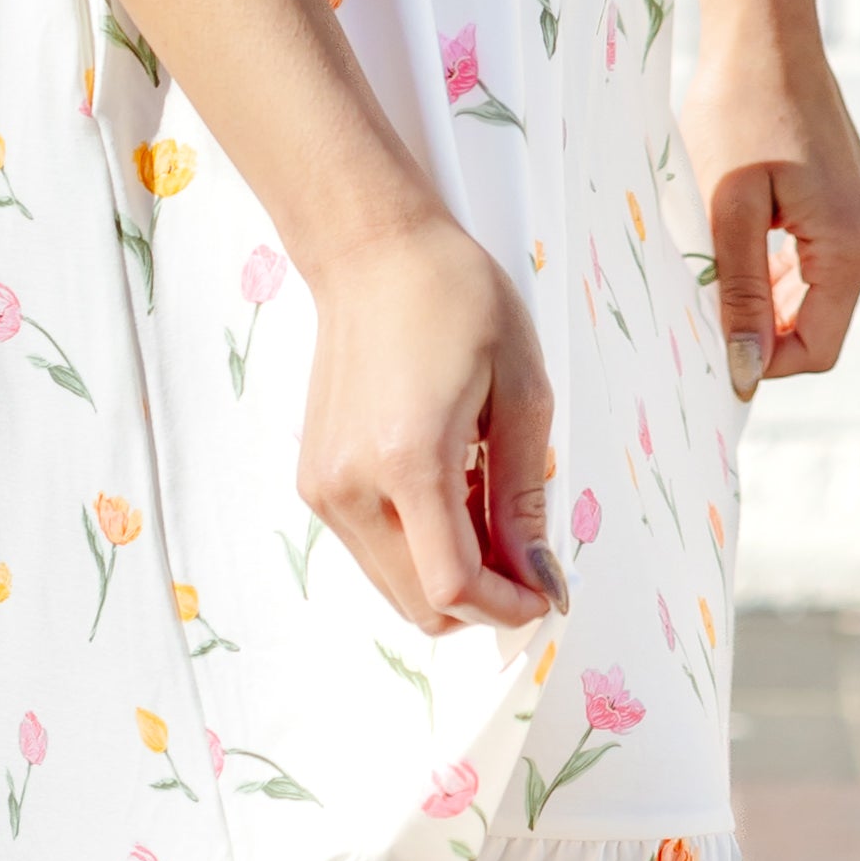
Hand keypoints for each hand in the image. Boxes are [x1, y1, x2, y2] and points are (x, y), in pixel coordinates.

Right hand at [296, 205, 564, 635]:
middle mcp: (351, 485)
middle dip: (482, 597)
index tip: (544, 593)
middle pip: (420, 603)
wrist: (372, 253)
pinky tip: (447, 486)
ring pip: (395, 587)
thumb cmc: (454, 299)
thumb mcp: (519, 391)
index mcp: (407, 459)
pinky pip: (374, 552)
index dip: (506, 607)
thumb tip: (538, 580)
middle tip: (524, 550)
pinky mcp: (314, 481)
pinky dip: (418, 547)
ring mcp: (323, 487)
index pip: (452, 585)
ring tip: (482, 499)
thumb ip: (524, 497)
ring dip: (449, 573)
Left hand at [685, 31, 859, 403]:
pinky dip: (780, 267)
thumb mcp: (727, 207)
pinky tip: (739, 239)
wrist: (768, 35)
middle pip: (818, 324)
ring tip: (713, 258)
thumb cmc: (739, 110)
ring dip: (765, 294)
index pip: (815, 348)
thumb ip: (739, 292)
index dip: (761, 359)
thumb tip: (746, 369)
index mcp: (854, 247)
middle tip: (700, 298)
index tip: (708, 342)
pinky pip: (820, 263)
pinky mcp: (859, 207)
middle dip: (760, 324)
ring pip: (817, 295)